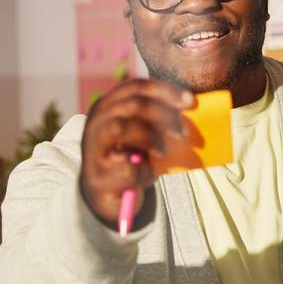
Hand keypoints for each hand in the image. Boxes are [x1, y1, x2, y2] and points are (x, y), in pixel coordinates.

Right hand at [80, 78, 193, 224]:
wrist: (106, 196)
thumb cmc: (130, 160)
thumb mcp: (143, 135)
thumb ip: (156, 120)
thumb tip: (189, 108)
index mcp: (108, 105)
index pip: (137, 87)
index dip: (165, 90)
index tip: (190, 101)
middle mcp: (95, 121)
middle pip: (133, 104)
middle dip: (164, 116)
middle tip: (183, 134)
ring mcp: (92, 148)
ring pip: (121, 128)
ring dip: (151, 140)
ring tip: (162, 154)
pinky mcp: (97, 176)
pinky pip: (128, 168)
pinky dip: (144, 173)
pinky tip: (143, 176)